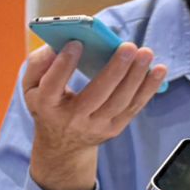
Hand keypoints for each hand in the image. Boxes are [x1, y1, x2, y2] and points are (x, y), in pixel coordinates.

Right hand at [24, 41, 167, 189]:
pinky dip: (148, 88)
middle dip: (114, 69)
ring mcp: (95, 127)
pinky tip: (158, 70)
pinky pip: (133, 107)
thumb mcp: (31, 87)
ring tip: (146, 53)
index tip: (76, 43)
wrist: (62, 146)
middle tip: (128, 46)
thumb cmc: (48, 105)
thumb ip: (38, 64)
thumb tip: (59, 44)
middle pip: (96, 94)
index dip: (64, 65)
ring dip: (136, 76)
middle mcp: (72, 119)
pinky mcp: (113, 129)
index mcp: (46, 105)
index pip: (53, 85)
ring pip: (120, 101)